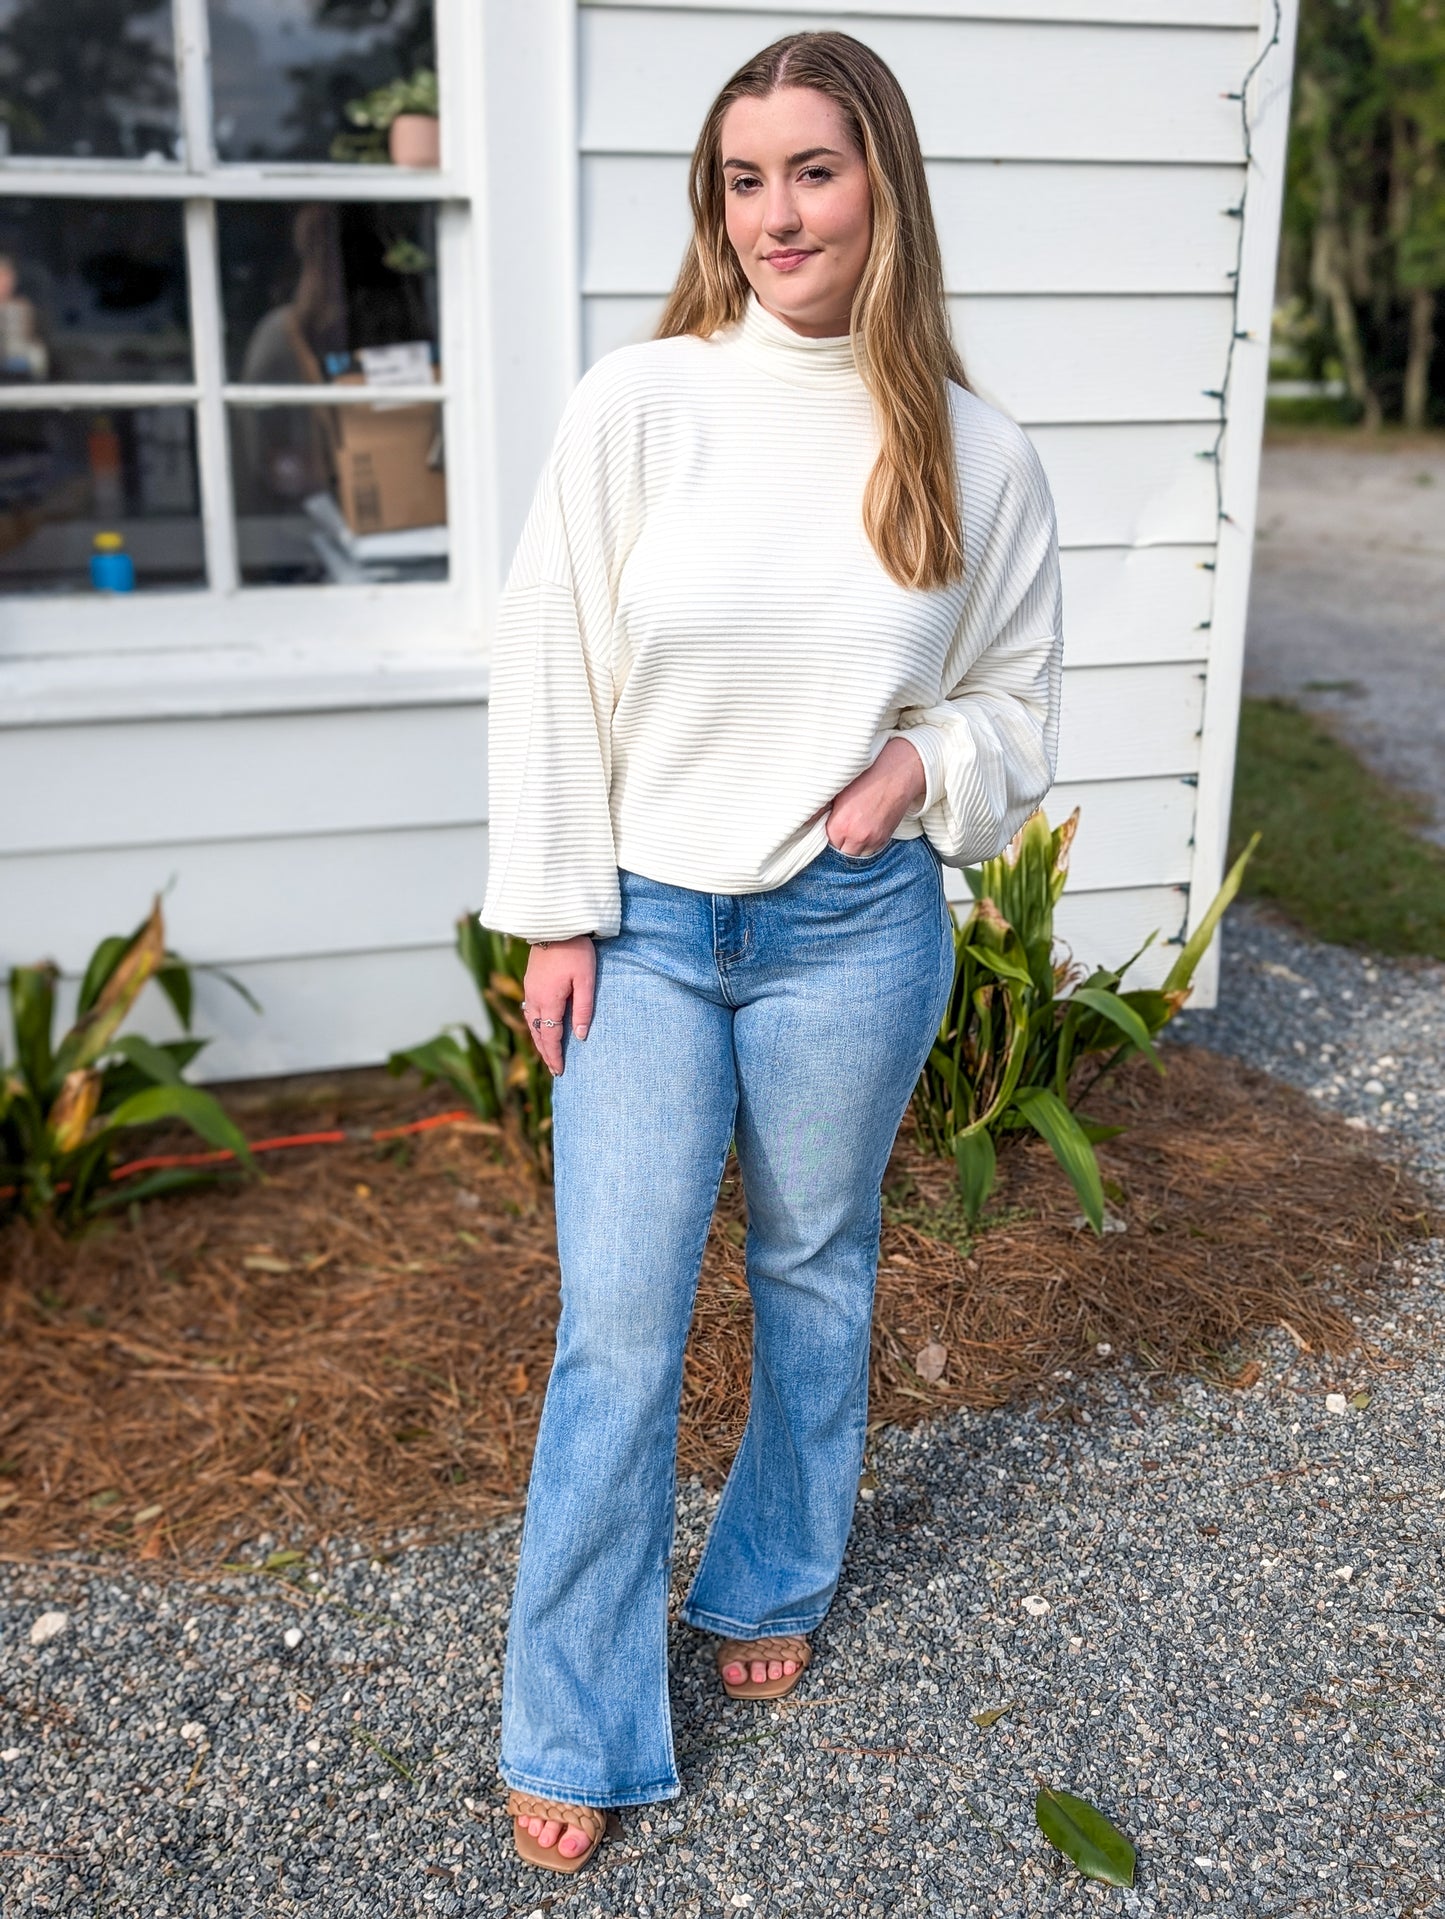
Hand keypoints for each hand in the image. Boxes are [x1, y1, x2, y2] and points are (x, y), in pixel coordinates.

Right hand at [522, 935, 595, 1075]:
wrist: (555, 924)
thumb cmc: (575, 951)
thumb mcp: (586, 980)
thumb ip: (583, 1009)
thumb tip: (580, 1037)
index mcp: (548, 1001)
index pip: (550, 1036)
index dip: (555, 1056)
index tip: (560, 1071)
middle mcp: (534, 998)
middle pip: (538, 1033)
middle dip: (546, 1053)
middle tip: (554, 1069)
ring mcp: (530, 989)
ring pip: (532, 1023)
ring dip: (539, 1040)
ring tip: (547, 1053)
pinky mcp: (530, 981)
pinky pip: (530, 1011)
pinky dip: (535, 1025)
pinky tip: (541, 1026)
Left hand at [823, 737, 926, 856]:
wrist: (898, 772)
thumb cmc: (867, 775)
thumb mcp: (838, 789)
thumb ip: (820, 808)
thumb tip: (804, 820)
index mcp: (840, 825)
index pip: (825, 845)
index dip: (825, 838)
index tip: (825, 831)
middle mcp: (856, 837)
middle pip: (840, 855)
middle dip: (837, 845)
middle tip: (836, 833)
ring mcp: (873, 840)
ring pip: (856, 856)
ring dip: (851, 849)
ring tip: (850, 834)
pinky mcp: (885, 839)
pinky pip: (871, 852)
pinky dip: (865, 847)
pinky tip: (862, 833)